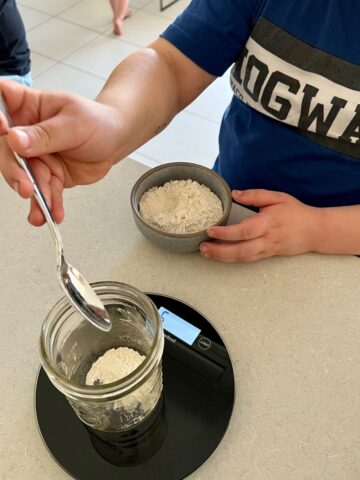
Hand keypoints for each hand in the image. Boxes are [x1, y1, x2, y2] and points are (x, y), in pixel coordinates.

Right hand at [0, 80, 122, 225]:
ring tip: (41, 209)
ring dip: (33, 195)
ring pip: (23, 176)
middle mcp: (26, 132)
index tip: (2, 128)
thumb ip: (45, 134)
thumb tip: (15, 139)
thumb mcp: (74, 124)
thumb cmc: (97, 122)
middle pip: (6, 151)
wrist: (115, 142)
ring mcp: (36, 156)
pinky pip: (44, 192)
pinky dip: (48, 204)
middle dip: (15, 173)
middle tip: (26, 187)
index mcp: (29, 106)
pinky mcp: (48, 175)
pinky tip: (52, 213)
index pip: (2, 99)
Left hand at [200, 189, 319, 262]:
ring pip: (242, 258)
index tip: (210, 230)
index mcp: (268, 223)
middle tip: (202, 247)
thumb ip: (255, 195)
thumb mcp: (278, 197)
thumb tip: (234, 193)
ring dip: (222, 257)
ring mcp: (267, 250)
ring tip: (206, 253)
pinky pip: (248, 260)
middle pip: (240, 250)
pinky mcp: (267, 255)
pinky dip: (232, 259)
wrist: (315, 231)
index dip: (226, 233)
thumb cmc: (296, 212)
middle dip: (219, 251)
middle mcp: (267, 240)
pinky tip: (220, 256)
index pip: (244, 231)